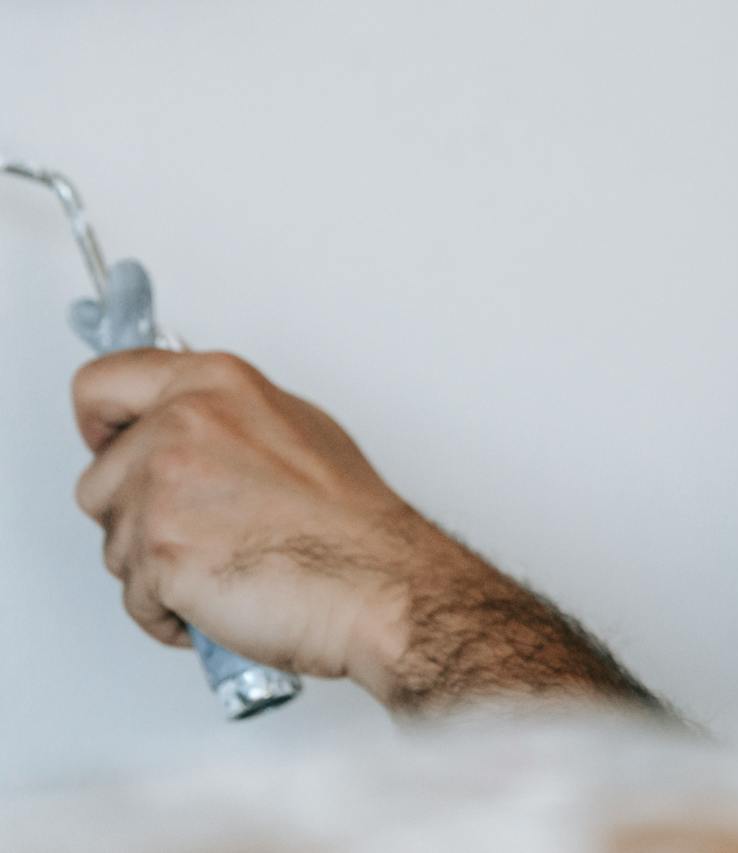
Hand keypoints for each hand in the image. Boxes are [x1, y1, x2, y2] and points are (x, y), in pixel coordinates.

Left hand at [71, 349, 464, 695]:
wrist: (379, 582)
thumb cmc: (352, 521)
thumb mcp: (296, 427)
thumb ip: (224, 417)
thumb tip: (186, 428)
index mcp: (214, 384)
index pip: (102, 384)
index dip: (100, 425)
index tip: (109, 444)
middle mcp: (181, 425)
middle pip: (98, 482)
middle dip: (136, 518)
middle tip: (196, 533)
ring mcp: (164, 489)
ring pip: (114, 544)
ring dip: (155, 569)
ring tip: (222, 569)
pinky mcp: (159, 552)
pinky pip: (133, 597)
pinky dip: (168, 613)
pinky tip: (219, 601)